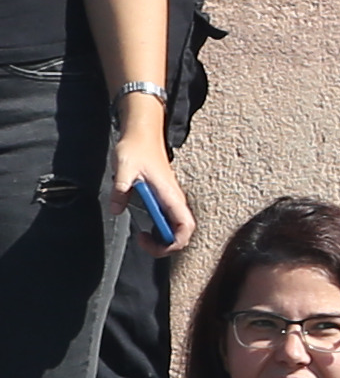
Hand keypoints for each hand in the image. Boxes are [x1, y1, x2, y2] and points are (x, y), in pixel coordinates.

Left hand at [109, 120, 193, 256]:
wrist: (142, 133)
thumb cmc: (137, 148)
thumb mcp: (125, 168)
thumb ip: (120, 190)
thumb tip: (116, 210)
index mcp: (169, 194)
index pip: (185, 226)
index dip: (173, 242)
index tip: (148, 242)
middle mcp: (174, 198)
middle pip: (183, 232)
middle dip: (165, 245)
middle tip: (141, 241)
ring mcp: (170, 198)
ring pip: (176, 227)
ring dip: (162, 238)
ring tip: (141, 236)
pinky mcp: (163, 197)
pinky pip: (168, 220)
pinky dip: (159, 230)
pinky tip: (143, 227)